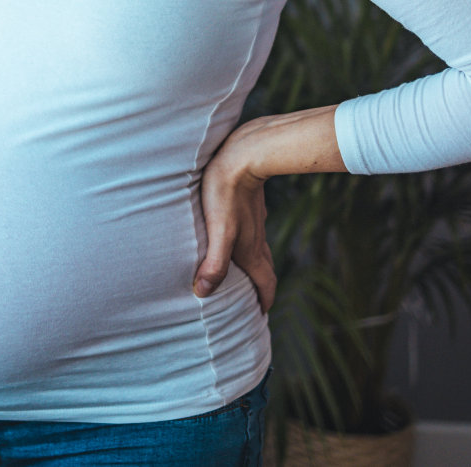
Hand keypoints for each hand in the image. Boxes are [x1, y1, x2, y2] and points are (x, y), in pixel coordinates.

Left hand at [194, 137, 276, 314]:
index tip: (262, 315)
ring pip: (260, 250)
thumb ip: (214, 263)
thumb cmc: (226, 192)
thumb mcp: (219, 231)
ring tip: (246, 274)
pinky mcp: (249, 206)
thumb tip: (204, 292)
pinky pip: (252, 233)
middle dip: (263, 288)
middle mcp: (257, 239)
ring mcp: (255, 222)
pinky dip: (249, 245)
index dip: (265, 301)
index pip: (265, 283)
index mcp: (251, 250)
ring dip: (257, 267)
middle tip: (257, 301)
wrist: (245, 155)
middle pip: (266, 270)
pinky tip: (237, 235)